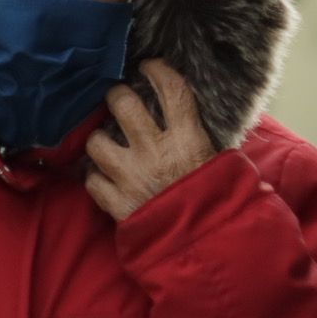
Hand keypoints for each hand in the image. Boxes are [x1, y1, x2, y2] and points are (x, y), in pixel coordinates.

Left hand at [86, 60, 215, 220]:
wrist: (208, 251)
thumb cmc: (221, 206)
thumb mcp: (224, 166)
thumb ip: (204, 140)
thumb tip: (191, 118)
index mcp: (190, 140)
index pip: (172, 90)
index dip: (158, 70)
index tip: (150, 66)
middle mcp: (157, 153)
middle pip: (123, 104)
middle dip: (118, 98)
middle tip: (119, 102)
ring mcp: (133, 178)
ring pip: (97, 141)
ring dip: (101, 141)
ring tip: (109, 145)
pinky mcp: (118, 205)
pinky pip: (92, 180)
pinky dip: (96, 178)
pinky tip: (106, 178)